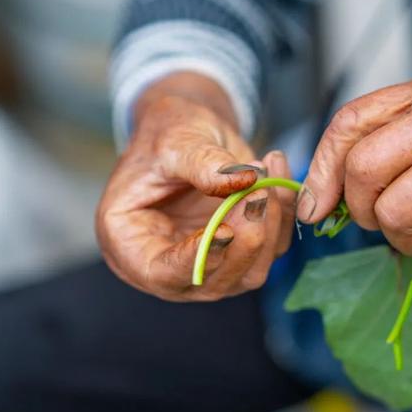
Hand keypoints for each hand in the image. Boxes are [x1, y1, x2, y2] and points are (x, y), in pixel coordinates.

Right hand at [97, 75, 295, 300]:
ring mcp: (207, 265)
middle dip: (243, 240)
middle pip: (213, 281)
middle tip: (257, 191)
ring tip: (266, 174)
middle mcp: (168, 266)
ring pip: (249, 272)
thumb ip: (203, 162)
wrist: (189, 131)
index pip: (162, 274)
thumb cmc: (165, 135)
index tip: (226, 230)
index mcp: (130, 244)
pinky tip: (277, 174)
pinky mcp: (240, 255)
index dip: (196, 259)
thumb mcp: (174, 140)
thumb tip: (243, 181)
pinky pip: (271, 249)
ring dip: (267, 228)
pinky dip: (281, 215)